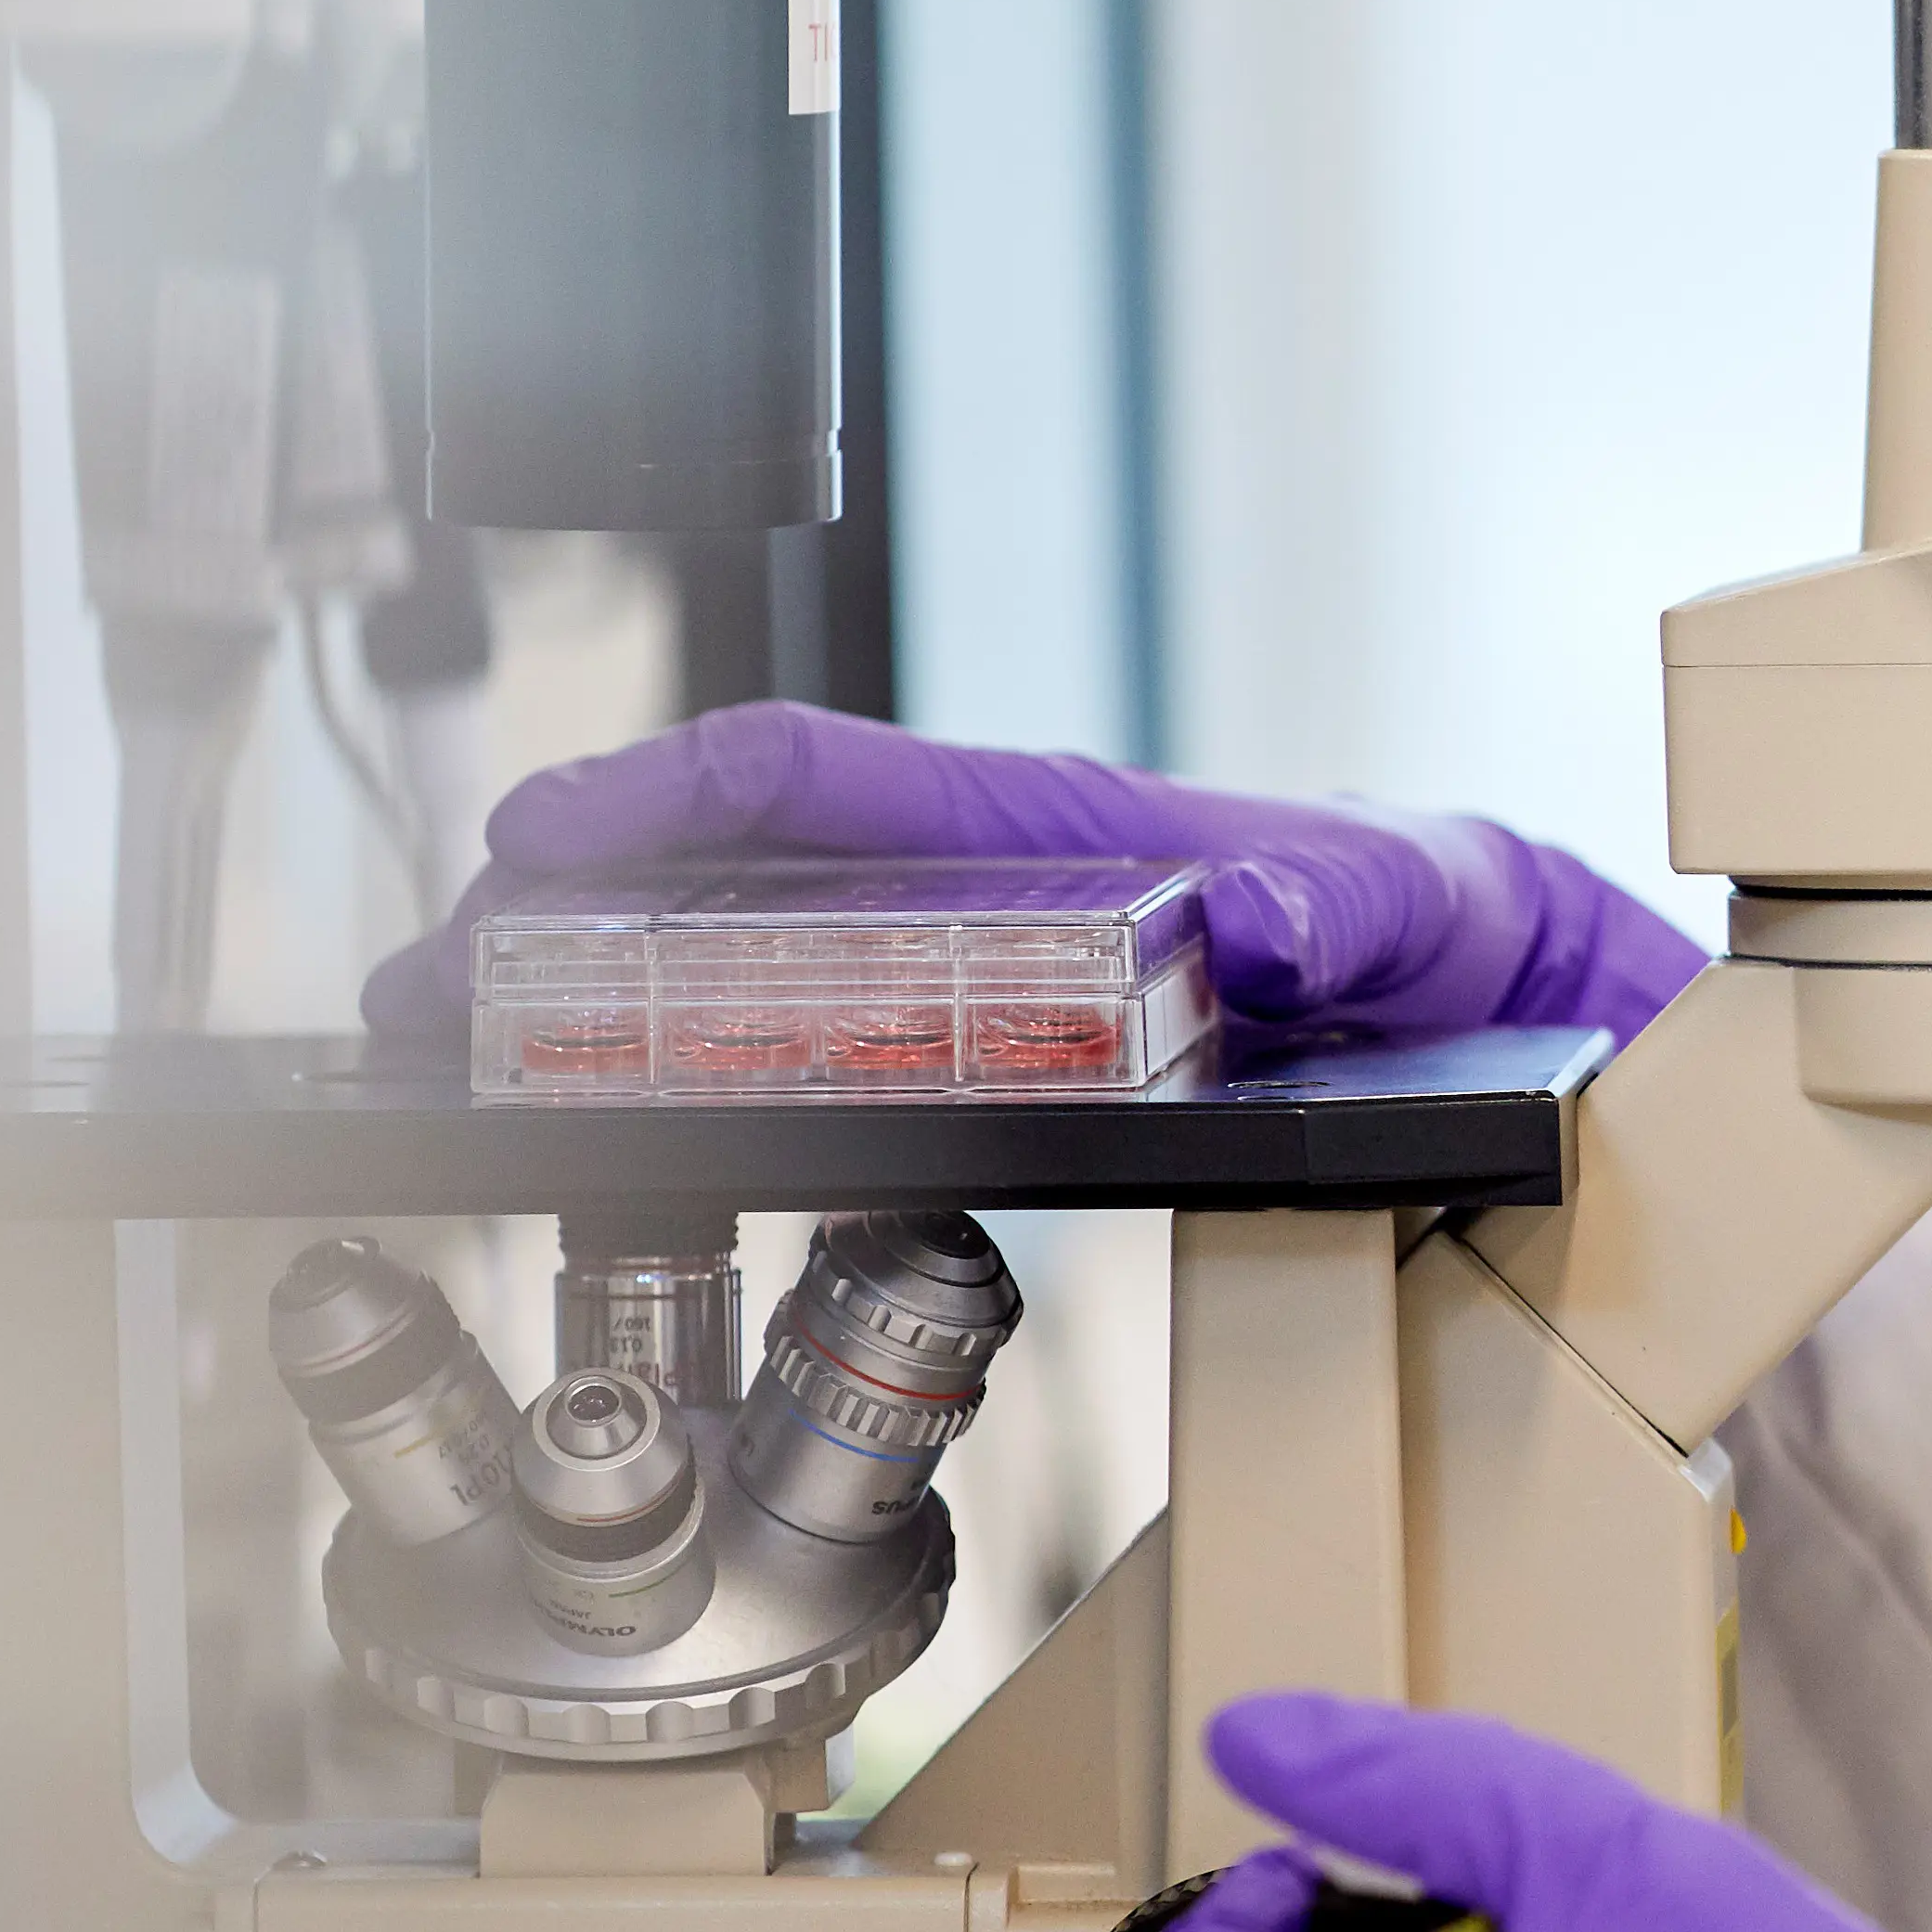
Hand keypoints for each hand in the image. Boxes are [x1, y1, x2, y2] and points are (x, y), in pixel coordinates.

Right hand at [357, 701, 1705, 1047]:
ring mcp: (978, 989)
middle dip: (560, 924)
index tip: (545, 832)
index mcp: (1058, 830)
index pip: (828, 782)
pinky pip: (819, 1074)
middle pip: (732, 886)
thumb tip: (1250, 905)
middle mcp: (990, 898)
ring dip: (586, 1022)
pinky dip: (691, 1097)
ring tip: (452, 1075)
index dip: (671, 793)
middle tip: (428, 996)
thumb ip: (1345, 893)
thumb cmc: (1444, 923)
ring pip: (744, 983)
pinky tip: (600, 1148)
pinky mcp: (998, 1077)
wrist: (1504, 1008)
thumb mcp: (1414, 897)